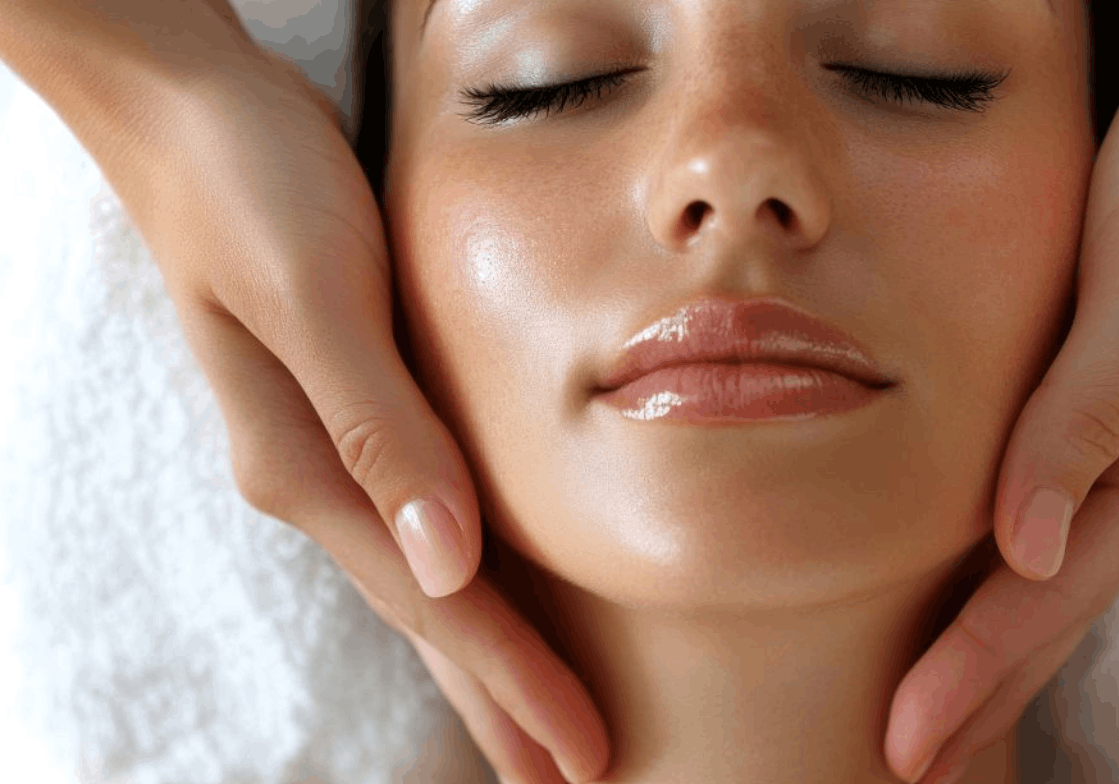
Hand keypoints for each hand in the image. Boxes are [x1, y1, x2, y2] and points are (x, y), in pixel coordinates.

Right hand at [12, 13, 610, 779]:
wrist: (187, 112)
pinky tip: (480, 598)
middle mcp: (316, 477)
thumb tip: (447, 562)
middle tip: (571, 777)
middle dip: (502, 702)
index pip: (439, 602)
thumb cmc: (255, 188)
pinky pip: (417, 524)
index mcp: (312, 467)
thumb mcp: (316, 296)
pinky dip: (459, 582)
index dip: (514, 681)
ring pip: (424, 581)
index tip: (582, 754)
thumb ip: (382, 430)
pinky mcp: (348, 409)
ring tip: (532, 727)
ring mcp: (325, 451)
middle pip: (430, 616)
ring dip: (482, 659)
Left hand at [881, 20, 1118, 783]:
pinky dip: (1011, 578)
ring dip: (997, 653)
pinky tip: (981, 595)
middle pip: (1060, 605)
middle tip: (907, 765)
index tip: (906, 741)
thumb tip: (1028, 548)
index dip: (976, 669)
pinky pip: (1060, 519)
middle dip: (982, 691)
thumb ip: (1088, 414)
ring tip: (938, 718)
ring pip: (1061, 574)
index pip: (1054, 588)